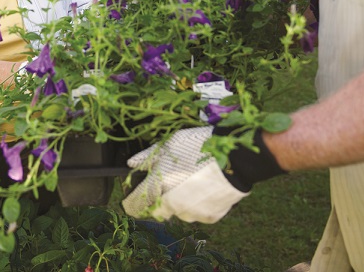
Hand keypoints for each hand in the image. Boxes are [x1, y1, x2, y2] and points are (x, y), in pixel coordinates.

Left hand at [121, 126, 248, 222]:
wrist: (233, 157)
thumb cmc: (198, 146)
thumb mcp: (169, 144)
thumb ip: (147, 158)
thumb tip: (130, 165)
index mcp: (159, 187)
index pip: (135, 205)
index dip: (132, 203)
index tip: (132, 202)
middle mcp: (173, 206)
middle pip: (159, 210)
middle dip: (160, 201)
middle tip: (171, 185)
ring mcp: (192, 213)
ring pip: (180, 211)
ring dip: (181, 202)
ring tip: (194, 181)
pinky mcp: (209, 217)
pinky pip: (198, 213)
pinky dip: (199, 204)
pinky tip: (206, 188)